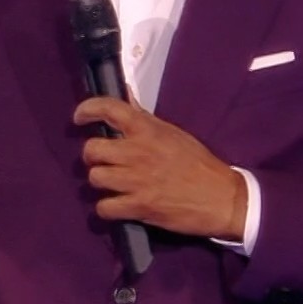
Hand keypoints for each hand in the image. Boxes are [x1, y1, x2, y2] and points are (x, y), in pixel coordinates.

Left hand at [73, 97, 247, 240]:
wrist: (222, 198)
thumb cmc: (198, 163)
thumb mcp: (173, 133)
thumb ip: (144, 118)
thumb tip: (125, 95)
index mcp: (148, 130)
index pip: (108, 109)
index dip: (87, 110)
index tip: (80, 118)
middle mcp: (138, 152)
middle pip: (92, 150)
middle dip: (92, 156)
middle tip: (103, 161)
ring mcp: (137, 181)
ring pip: (94, 178)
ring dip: (100, 182)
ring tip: (112, 184)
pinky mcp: (139, 207)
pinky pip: (104, 207)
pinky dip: (107, 208)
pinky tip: (117, 205)